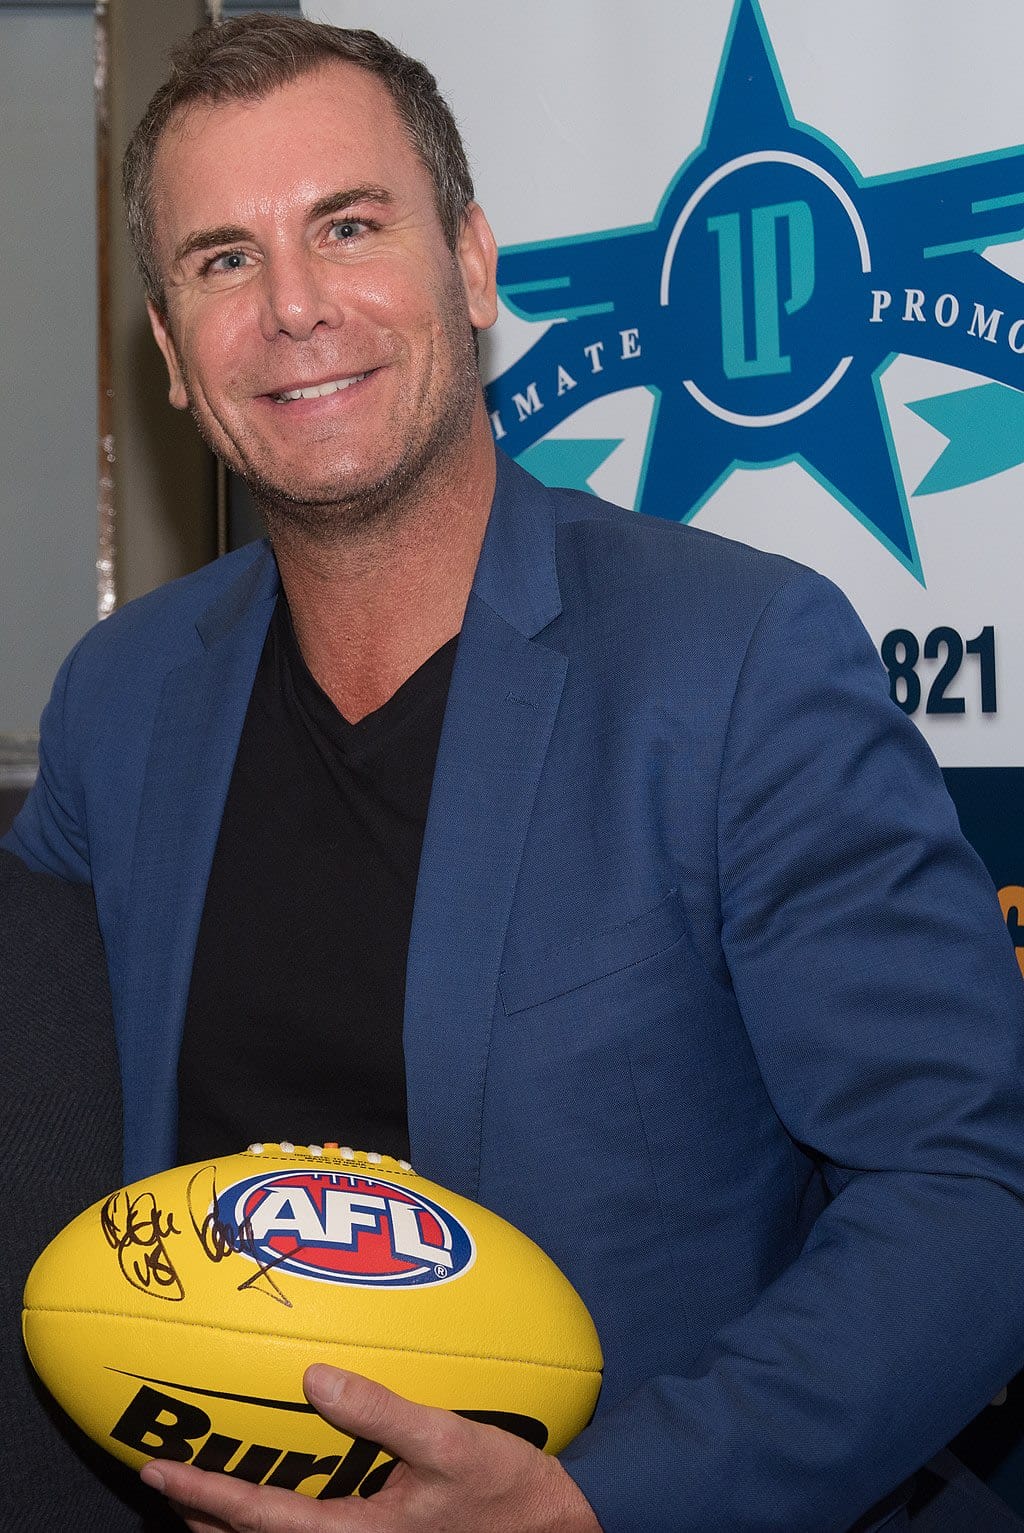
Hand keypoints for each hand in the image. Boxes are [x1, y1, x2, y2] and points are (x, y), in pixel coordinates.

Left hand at [140, 1364, 602, 1531]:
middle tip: (165, 1484)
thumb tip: (315, 1375)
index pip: (259, 1519)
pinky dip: (278, 1520)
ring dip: (236, 1524)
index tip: (157, 1472)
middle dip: (205, 1518)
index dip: (203, 1495)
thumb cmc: (510, 1493)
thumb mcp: (450, 1442)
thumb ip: (382, 1411)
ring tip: (204, 1495)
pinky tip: (283, 1493)